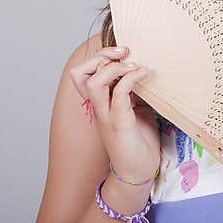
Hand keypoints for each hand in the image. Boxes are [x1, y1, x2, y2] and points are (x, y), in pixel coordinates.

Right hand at [69, 46, 160, 182]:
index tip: (121, 52)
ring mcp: (106, 115)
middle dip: (100, 56)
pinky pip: (119, 94)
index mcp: (98, 102)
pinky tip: (144, 74)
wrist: (138, 170)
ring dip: (114, 67)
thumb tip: (144, 65)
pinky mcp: (120, 123)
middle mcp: (97, 107)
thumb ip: (132, 89)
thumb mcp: (135, 107)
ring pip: (93, 82)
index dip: (96, 57)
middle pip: (78, 74)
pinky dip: (131, 78)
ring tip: (134, 65)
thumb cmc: (138, 139)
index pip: (81, 74)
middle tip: (124, 52)